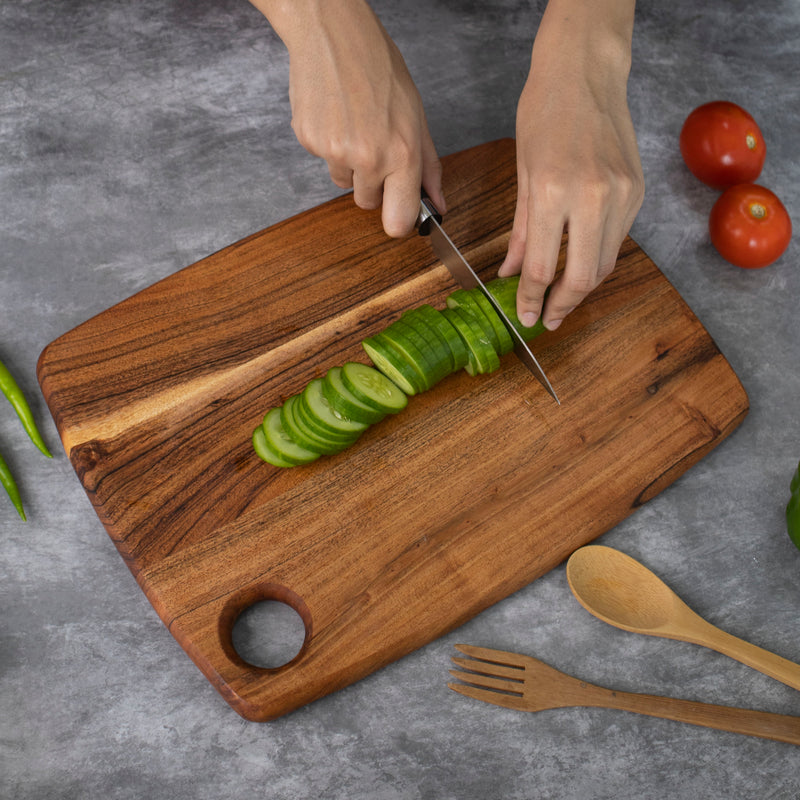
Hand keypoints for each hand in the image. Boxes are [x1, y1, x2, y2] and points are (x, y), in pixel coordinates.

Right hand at [252, 0, 444, 236]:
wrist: (334, 34)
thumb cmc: (379, 69)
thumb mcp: (416, 117)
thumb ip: (428, 167)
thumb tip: (437, 204)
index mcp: (402, 155)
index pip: (398, 222)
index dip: (398, 221)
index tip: (398, 212)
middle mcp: (369, 159)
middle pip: (367, 204)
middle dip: (372, 185)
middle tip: (374, 145)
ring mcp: (336, 153)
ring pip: (344, 182)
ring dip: (349, 163)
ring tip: (354, 124)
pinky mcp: (310, 143)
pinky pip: (323, 161)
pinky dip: (329, 144)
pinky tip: (336, 116)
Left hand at [498, 0, 643, 330]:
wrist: (586, 72)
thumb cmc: (544, 112)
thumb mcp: (522, 174)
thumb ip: (518, 232)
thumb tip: (510, 273)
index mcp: (554, 192)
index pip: (541, 268)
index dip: (531, 300)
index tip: (526, 316)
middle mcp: (593, 197)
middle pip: (582, 278)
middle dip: (562, 306)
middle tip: (548, 318)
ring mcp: (622, 195)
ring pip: (605, 264)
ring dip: (583, 287)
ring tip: (562, 297)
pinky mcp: (638, 191)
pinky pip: (617, 240)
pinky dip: (598, 258)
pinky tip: (580, 261)